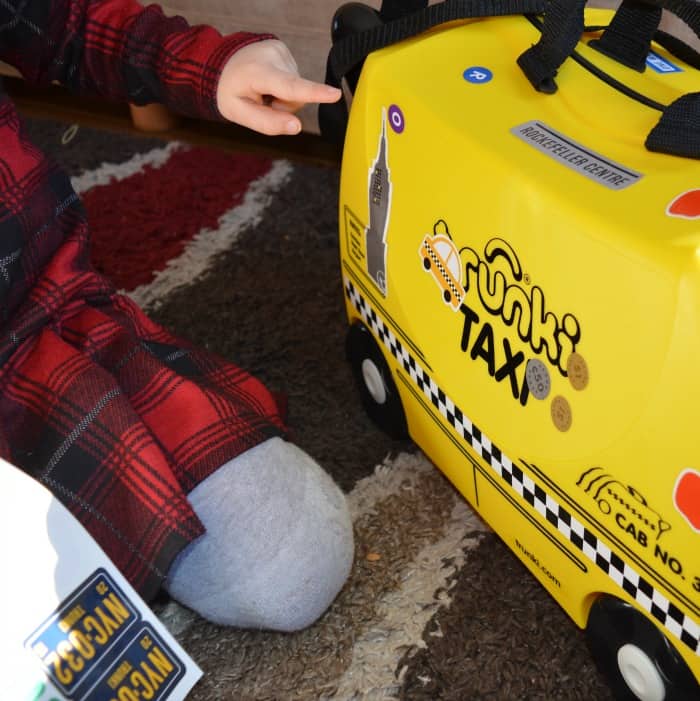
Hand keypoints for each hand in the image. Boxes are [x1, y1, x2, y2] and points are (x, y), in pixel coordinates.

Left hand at [216, 39, 341, 134]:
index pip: (290, 86)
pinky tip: (267, 81)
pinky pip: (294, 78)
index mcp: (259, 73)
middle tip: (262, 101)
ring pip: (298, 89)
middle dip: (283, 106)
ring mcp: (280, 49)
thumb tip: (296, 127)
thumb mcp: (239, 114)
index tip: (335, 94)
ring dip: (283, 96)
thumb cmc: (228, 90)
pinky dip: (283, 85)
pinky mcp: (284, 49)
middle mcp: (272, 56)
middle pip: (296, 97)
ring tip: (263, 89)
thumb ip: (267, 124)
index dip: (314, 93)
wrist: (219, 63)